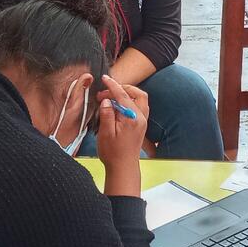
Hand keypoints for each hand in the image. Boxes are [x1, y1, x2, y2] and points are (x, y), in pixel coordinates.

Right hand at [95, 75, 148, 195]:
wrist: (123, 168)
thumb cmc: (113, 153)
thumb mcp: (105, 133)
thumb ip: (107, 114)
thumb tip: (107, 100)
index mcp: (132, 119)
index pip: (123, 95)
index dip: (112, 85)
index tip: (105, 79)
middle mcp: (141, 118)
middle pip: (137, 94)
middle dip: (122, 88)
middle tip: (106, 92)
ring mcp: (143, 121)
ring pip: (140, 99)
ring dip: (128, 94)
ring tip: (112, 97)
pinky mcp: (141, 125)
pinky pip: (139, 106)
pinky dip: (130, 101)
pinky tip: (118, 106)